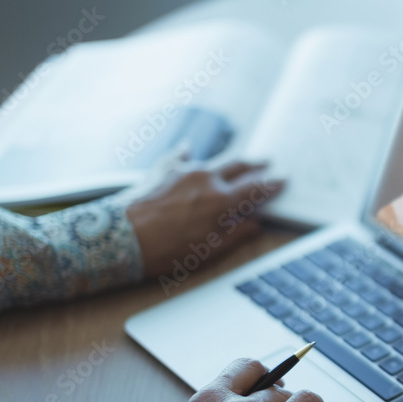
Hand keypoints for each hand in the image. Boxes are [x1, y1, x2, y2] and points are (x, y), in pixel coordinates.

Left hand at [126, 159, 283, 277]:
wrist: (119, 237)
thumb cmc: (163, 250)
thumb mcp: (207, 252)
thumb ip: (235, 236)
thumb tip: (254, 225)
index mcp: (221, 202)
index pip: (256, 189)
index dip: (273, 185)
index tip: (283, 180)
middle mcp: (206, 179)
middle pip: (239, 165)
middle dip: (255, 163)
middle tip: (267, 161)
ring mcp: (183, 170)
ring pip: (213, 160)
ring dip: (227, 162)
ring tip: (235, 161)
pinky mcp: (163, 169)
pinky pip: (181, 156)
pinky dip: (189, 154)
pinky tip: (189, 149)